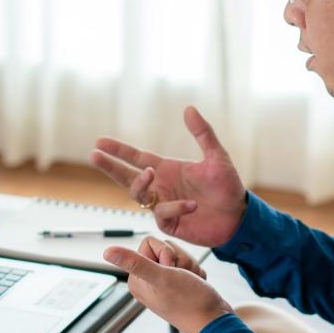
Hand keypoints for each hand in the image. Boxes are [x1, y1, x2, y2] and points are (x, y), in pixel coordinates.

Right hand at [91, 107, 246, 246]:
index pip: (136, 158)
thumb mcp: (216, 157)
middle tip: (94, 156)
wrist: (239, 217)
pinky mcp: (170, 223)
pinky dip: (175, 207)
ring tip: (151, 173)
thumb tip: (189, 108)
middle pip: (126, 176)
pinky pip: (163, 214)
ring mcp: (163, 206)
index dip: (118, 150)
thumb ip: (202, 133)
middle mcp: (161, 186)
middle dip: (110, 166)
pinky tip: (191, 204)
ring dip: (141, 183)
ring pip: (138, 195)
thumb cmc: (227, 187)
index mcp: (167, 169)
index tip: (99, 142)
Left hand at [105, 242, 231, 332]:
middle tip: (182, 277)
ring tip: (189, 282)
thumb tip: (107, 252)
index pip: (149, 242)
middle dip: (179, 259)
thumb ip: (135, 263)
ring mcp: (163, 281)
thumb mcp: (161, 278)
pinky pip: (188, 263)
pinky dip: (195, 272)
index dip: (165, 252)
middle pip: (165, 246)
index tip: (170, 270)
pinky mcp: (177, 282)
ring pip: (178, 253)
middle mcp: (147, 279)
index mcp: (137, 278)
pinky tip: (194, 285)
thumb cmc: (189, 301)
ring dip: (189, 265)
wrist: (213, 321)